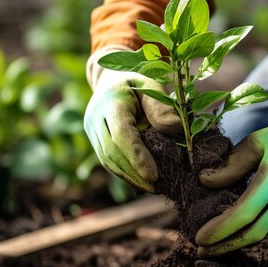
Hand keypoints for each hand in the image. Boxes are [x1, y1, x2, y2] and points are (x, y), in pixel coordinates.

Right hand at [84, 51, 179, 191]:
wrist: (111, 78)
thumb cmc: (137, 81)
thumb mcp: (151, 84)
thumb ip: (161, 106)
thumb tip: (175, 127)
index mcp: (111, 102)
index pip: (121, 134)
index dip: (137, 157)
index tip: (154, 175)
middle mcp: (95, 118)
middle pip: (111, 152)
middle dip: (134, 173)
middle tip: (156, 187)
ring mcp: (92, 130)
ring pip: (107, 160)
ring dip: (129, 177)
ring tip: (151, 188)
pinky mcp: (94, 140)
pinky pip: (107, 160)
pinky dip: (124, 173)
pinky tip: (140, 181)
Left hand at [196, 103, 267, 255]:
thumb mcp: (256, 142)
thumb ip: (230, 165)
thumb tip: (205, 182)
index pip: (241, 216)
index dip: (219, 231)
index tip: (198, 239)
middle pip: (252, 234)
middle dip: (225, 245)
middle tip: (201, 250)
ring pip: (265, 234)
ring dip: (240, 240)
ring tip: (216, 242)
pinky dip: (257, 232)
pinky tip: (240, 231)